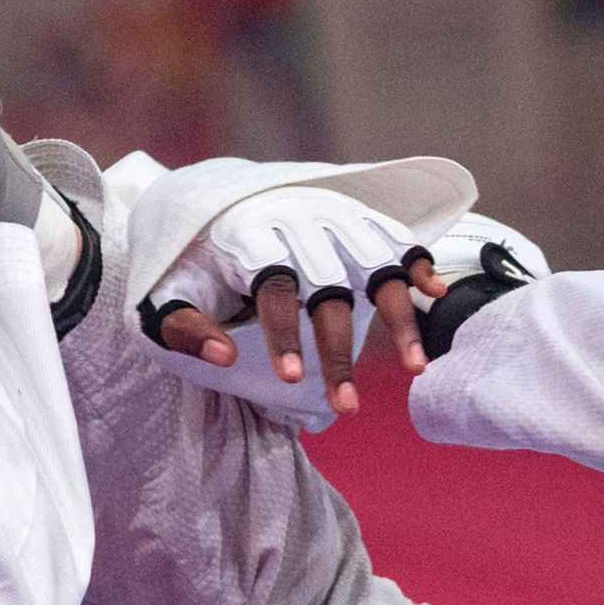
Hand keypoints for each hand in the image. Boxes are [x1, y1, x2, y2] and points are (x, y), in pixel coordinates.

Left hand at [147, 186, 447, 414]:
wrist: (212, 198)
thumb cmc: (193, 260)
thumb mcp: (167, 289)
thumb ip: (184, 324)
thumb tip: (220, 357)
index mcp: (248, 237)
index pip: (273, 288)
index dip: (283, 334)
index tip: (292, 380)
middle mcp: (297, 222)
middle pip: (329, 287)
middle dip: (339, 350)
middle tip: (347, 406)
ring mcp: (333, 216)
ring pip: (377, 265)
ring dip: (400, 318)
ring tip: (416, 368)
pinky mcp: (358, 217)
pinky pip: (396, 235)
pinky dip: (419, 261)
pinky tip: (436, 293)